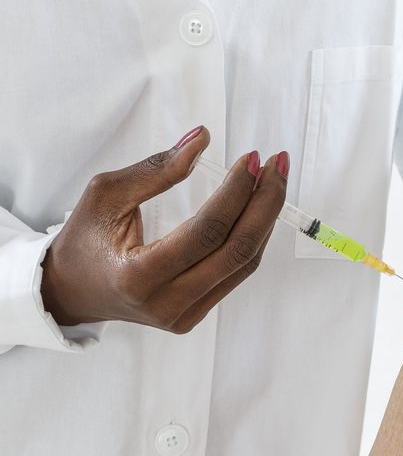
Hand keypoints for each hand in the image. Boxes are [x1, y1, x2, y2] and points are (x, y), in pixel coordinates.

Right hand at [40, 126, 288, 333]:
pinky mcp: (195, 315)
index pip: (206, 232)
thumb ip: (157, 169)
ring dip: (266, 217)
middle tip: (277, 164)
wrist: (72, 291)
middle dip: (266, 202)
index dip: (236, 192)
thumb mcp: (107, 195)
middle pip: (237, 250)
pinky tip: (259, 207)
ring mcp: (184, 316)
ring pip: (244, 263)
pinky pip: (237, 272)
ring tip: (274, 179)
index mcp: (137, 277)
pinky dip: (253, 236)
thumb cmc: (85, 238)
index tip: (253, 158)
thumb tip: (203, 139)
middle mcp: (165, 304)